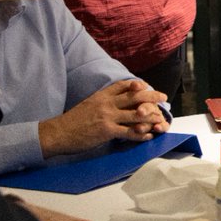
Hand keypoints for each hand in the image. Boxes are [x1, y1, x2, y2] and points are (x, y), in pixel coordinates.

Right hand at [39, 79, 167, 157]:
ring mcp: (107, 116)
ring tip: (161, 119)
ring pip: (136, 114)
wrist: (57, 133)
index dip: (137, 84)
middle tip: (163, 98)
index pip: (123, 85)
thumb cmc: (72, 120)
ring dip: (151, 116)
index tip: (147, 86)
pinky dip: (141, 134)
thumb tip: (116, 101)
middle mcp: (107, 103)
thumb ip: (103, 101)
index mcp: (102, 95)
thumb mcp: (88, 104)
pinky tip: (148, 136)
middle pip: (135, 96)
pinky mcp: (107, 131)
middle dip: (152, 96)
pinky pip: (129, 132)